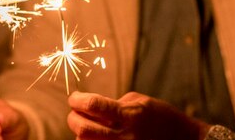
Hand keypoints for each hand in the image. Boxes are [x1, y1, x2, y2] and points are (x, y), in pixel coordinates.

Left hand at [67, 91, 210, 139]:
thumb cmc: (161, 117)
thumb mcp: (140, 102)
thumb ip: (114, 104)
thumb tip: (90, 108)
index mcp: (130, 116)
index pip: (93, 106)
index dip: (78, 100)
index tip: (74, 97)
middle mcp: (124, 137)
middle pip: (82, 130)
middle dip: (73, 118)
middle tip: (75, 112)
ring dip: (81, 135)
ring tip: (88, 127)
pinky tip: (97, 138)